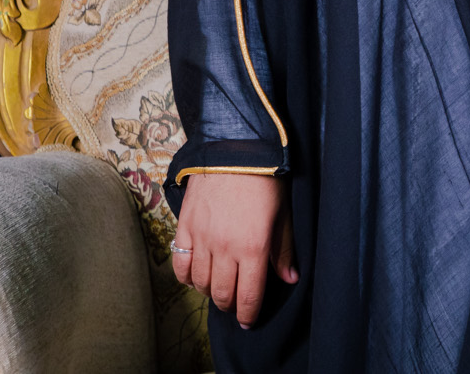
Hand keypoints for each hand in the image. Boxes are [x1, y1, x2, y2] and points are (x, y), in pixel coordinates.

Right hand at [172, 173, 297, 329]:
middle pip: (222, 294)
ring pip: (199, 283)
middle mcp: (225, 248)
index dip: (248, 314)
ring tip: (219, 287)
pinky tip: (196, 275)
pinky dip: (187, 277)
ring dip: (209, 291)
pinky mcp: (184, 228)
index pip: (248, 295)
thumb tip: (289, 279)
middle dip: (230, 305)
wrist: (234, 149)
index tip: (248, 321)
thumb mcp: (283, 214)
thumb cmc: (265, 180)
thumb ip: (284, 250)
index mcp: (253, 247)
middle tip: (235, 305)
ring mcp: (201, 239)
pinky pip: (179, 264)